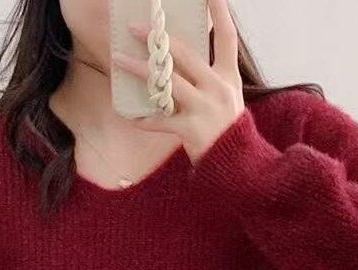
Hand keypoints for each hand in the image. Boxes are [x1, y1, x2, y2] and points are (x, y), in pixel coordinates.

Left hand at [110, 0, 244, 163]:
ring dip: (140, 70)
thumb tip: (180, 57)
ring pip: (168, 82)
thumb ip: (208, 77)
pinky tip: (129, 115)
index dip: (220, 12)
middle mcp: (219, 88)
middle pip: (186, 55)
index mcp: (228, 77)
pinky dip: (144, 120)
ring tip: (119, 60)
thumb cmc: (227, 131)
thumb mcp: (227, 98)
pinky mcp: (193, 131)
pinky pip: (161, 122)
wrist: (238, 166)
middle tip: (135, 28)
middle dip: (158, 39)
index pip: (227, 37)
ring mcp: (206, 109)